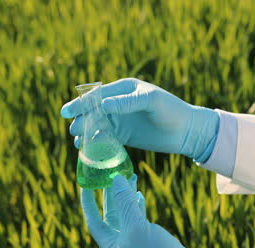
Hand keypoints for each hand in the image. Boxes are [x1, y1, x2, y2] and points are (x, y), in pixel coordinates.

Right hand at [61, 78, 218, 160]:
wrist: (187, 131)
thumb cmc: (172, 110)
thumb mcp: (151, 101)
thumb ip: (127, 102)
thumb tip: (102, 105)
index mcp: (124, 89)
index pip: (97, 96)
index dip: (81, 104)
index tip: (67, 113)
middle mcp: (119, 104)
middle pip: (93, 111)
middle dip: (81, 121)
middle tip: (74, 132)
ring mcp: (121, 120)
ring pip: (97, 126)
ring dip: (86, 134)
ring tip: (78, 144)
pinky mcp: (125, 136)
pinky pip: (106, 139)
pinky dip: (96, 144)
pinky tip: (88, 151)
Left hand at [81, 175, 202, 247]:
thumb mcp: (137, 227)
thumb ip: (125, 202)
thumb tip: (116, 179)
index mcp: (110, 245)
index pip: (93, 219)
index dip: (88, 201)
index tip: (86, 183)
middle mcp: (120, 242)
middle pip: (111, 212)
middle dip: (111, 192)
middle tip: (113, 172)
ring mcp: (134, 240)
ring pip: (127, 212)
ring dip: (127, 195)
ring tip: (130, 177)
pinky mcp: (148, 238)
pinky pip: (139, 218)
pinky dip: (138, 205)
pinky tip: (140, 195)